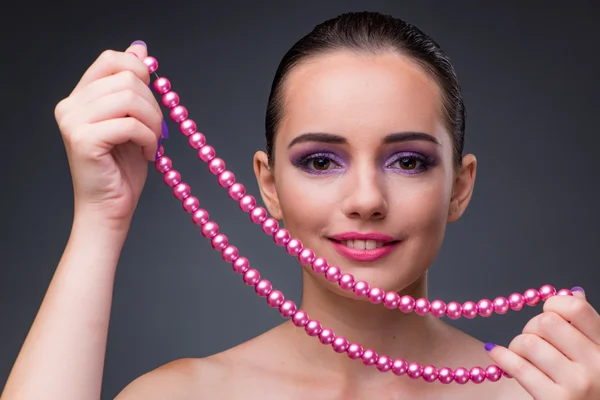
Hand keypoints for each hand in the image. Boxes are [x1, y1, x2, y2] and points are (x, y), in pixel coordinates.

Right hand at [54, 41, 163, 226]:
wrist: (110, 208)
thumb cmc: (122, 169)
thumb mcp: (133, 120)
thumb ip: (132, 86)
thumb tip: (138, 47)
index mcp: (81, 97)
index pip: (110, 59)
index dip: (139, 70)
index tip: (152, 97)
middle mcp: (71, 106)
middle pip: (126, 78)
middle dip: (153, 104)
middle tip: (158, 131)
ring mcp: (73, 122)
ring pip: (129, 98)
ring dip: (153, 122)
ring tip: (154, 143)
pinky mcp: (83, 140)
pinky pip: (130, 125)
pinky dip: (149, 139)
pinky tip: (149, 154)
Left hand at [487, 287, 599, 398]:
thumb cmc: (593, 388)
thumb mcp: (598, 355)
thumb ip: (586, 327)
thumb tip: (574, 292)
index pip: (577, 308)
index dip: (554, 304)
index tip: (547, 312)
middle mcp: (596, 364)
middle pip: (547, 323)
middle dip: (531, 327)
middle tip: (532, 339)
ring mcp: (577, 383)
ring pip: (529, 343)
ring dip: (517, 345)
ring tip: (523, 355)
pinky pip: (519, 367)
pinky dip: (502, 357)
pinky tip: (496, 353)